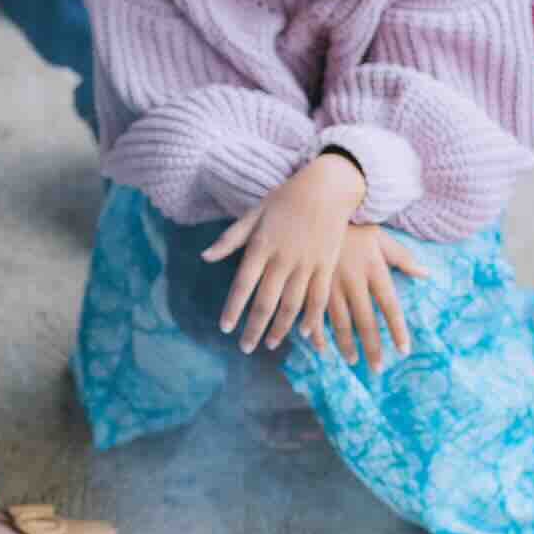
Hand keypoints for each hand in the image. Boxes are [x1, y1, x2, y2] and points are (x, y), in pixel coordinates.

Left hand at [201, 153, 365, 352]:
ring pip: (291, 305)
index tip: (224, 329)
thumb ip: (230, 238)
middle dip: (254, 329)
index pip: (242, 285)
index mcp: (262, 246)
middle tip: (245, 348)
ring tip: (270, 344)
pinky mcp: (327, 265)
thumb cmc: (287, 197)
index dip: (233, 309)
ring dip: (279, 329)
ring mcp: (307, 263)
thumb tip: (205, 257)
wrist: (329, 185)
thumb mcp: (254, 212)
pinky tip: (304, 334)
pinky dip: (312, 318)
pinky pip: (318, 298)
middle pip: (265, 302)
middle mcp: (283, 258)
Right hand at [322, 226, 426, 370]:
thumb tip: (427, 274)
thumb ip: (403, 258)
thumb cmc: (354, 223)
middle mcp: (353, 281)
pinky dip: (316, 333)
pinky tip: (321, 349)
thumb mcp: (381, 237)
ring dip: (346, 345)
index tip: (403, 350)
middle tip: (377, 368)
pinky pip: (314, 315)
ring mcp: (330, 284)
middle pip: (365, 321)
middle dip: (372, 347)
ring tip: (354, 360)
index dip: (397, 330)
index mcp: (374, 269)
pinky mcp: (311, 284)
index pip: (389, 306)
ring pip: (340, 322)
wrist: (318, 208)